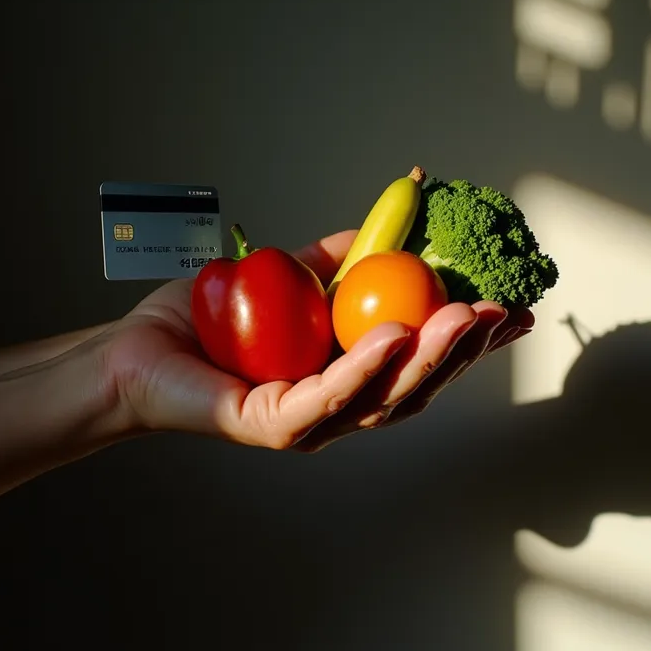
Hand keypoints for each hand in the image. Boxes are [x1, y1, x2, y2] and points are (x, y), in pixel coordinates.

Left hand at [96, 230, 533, 451]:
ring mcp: (308, 423)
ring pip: (384, 397)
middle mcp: (335, 409)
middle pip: (417, 385)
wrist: (135, 352)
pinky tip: (395, 334)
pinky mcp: (274, 426)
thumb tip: (389, 224)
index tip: (515, 310)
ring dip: (431, 357)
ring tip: (466, 317)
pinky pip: (329, 397)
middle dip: (466, 351)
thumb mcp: (282, 276)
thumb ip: (334, 260)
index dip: (471, 341)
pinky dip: (365, 366)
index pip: (422, 363)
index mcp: (345, 378)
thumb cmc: (203, 325)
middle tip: (505, 313)